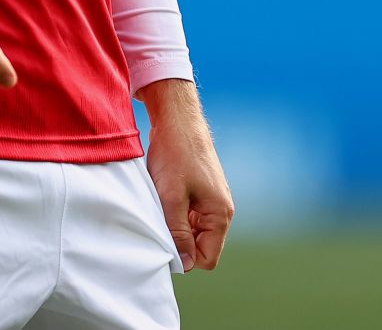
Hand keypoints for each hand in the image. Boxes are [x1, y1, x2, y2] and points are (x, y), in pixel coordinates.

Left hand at [139, 79, 233, 270]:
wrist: (176, 118)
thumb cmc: (175, 153)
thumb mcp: (171, 196)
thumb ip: (179, 232)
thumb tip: (186, 263)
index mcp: (220, 214)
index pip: (207, 258)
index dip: (185, 256)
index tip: (164, 239)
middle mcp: (221, 209)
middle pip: (201, 245)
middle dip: (180, 239)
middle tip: (159, 220)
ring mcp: (212, 198)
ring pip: (194, 229)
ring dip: (176, 223)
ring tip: (162, 204)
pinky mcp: (202, 189)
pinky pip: (190, 213)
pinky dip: (176, 210)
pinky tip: (164, 195)